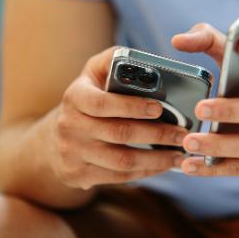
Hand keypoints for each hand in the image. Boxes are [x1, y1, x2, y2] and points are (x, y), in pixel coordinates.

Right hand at [49, 47, 186, 189]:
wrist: (55, 138)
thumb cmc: (87, 99)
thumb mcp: (93, 73)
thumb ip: (114, 60)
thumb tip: (145, 60)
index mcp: (75, 97)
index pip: (103, 103)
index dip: (132, 106)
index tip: (160, 107)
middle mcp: (69, 126)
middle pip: (119, 133)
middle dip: (157, 135)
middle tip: (183, 134)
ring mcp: (72, 154)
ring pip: (122, 161)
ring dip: (156, 159)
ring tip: (180, 155)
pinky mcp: (78, 175)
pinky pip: (118, 177)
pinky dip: (145, 172)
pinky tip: (163, 166)